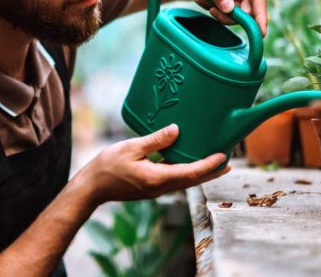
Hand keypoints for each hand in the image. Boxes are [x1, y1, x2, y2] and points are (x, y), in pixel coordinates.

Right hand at [74, 124, 229, 204]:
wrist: (92, 187)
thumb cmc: (107, 166)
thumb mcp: (131, 147)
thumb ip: (155, 140)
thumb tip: (176, 130)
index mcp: (157, 178)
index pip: (190, 173)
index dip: (209, 165)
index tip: (223, 157)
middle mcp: (160, 187)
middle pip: (192, 181)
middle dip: (211, 172)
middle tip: (228, 163)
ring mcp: (155, 189)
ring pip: (184, 182)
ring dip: (200, 173)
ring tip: (214, 164)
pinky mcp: (150, 187)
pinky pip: (174, 180)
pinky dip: (186, 173)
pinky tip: (187, 164)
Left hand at [191, 0, 268, 35]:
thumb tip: (228, 9)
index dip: (261, 17)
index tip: (261, 33)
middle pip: (249, 11)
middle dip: (227, 14)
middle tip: (209, 8)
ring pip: (240, 15)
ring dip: (220, 12)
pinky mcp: (244, 1)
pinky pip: (234, 14)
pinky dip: (219, 11)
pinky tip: (207, 1)